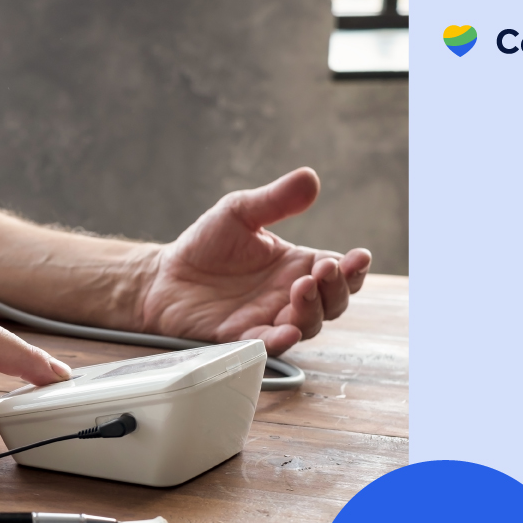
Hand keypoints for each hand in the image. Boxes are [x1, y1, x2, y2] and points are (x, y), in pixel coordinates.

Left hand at [140, 168, 370, 354]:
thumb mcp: (240, 211)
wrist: (164, 275)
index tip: (359, 257)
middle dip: (336, 288)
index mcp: (296, 266)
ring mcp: (268, 319)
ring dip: (312, 310)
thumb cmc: (205, 245)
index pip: (339, 272)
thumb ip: (275, 200)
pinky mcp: (242, 337)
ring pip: (307, 325)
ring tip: (301, 288)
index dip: (354, 269)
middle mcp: (288, 296)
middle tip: (324, 270)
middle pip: (333, 302)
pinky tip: (288, 331)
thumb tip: (310, 178)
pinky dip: (281, 340)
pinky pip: (268, 344)